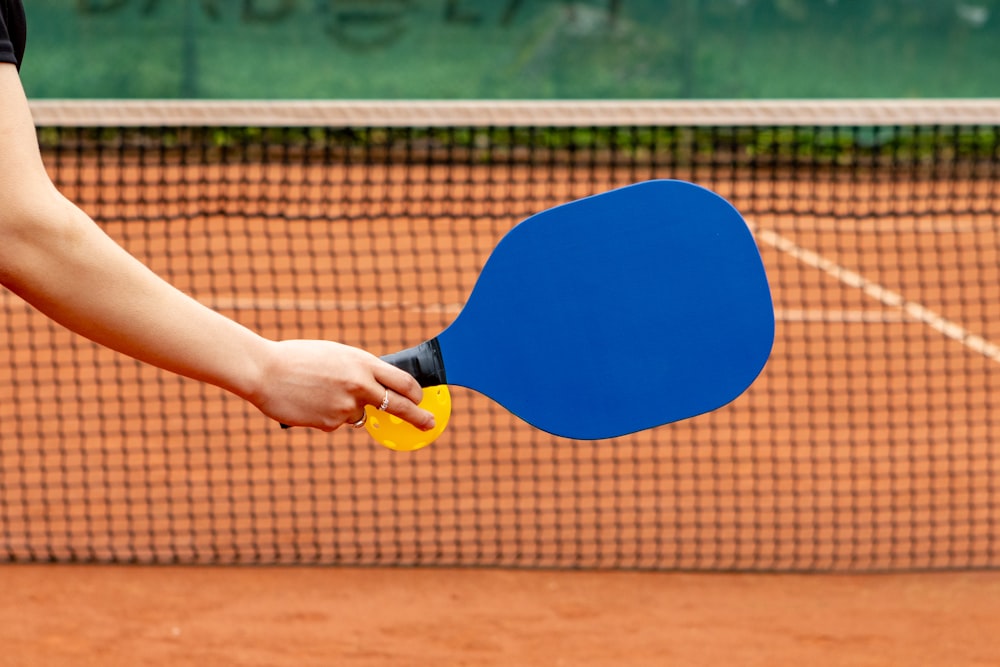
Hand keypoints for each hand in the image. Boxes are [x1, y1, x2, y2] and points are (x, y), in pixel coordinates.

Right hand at [246, 339, 435, 432]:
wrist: (264, 371)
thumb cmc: (298, 359)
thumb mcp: (336, 355)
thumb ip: (358, 370)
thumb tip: (377, 387)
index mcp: (362, 362)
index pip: (402, 381)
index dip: (415, 392)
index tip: (420, 399)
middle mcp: (359, 385)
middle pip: (399, 406)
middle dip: (419, 417)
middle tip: (430, 424)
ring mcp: (345, 406)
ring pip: (358, 414)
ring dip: (347, 407)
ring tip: (319, 391)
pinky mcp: (330, 423)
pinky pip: (337, 422)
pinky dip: (327, 415)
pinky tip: (308, 402)